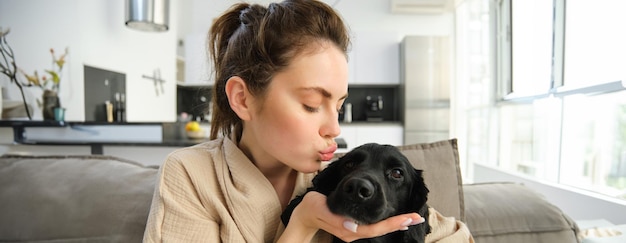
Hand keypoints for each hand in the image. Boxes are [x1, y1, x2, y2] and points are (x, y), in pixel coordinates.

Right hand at [278, 191, 424, 241]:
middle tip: (418, 216)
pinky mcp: (352, 228)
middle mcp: (352, 233)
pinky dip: (385, 222)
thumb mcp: (320, 208)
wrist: (304, 215)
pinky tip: (393, 219)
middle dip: (399, 223)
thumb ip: (335, 218)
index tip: (408, 218)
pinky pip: (372, 226)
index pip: (375, 228)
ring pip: (378, 229)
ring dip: (394, 223)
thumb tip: (351, 226)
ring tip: (410, 217)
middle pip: (380, 230)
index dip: (392, 223)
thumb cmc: (311, 209)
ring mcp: (353, 231)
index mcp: (347, 229)